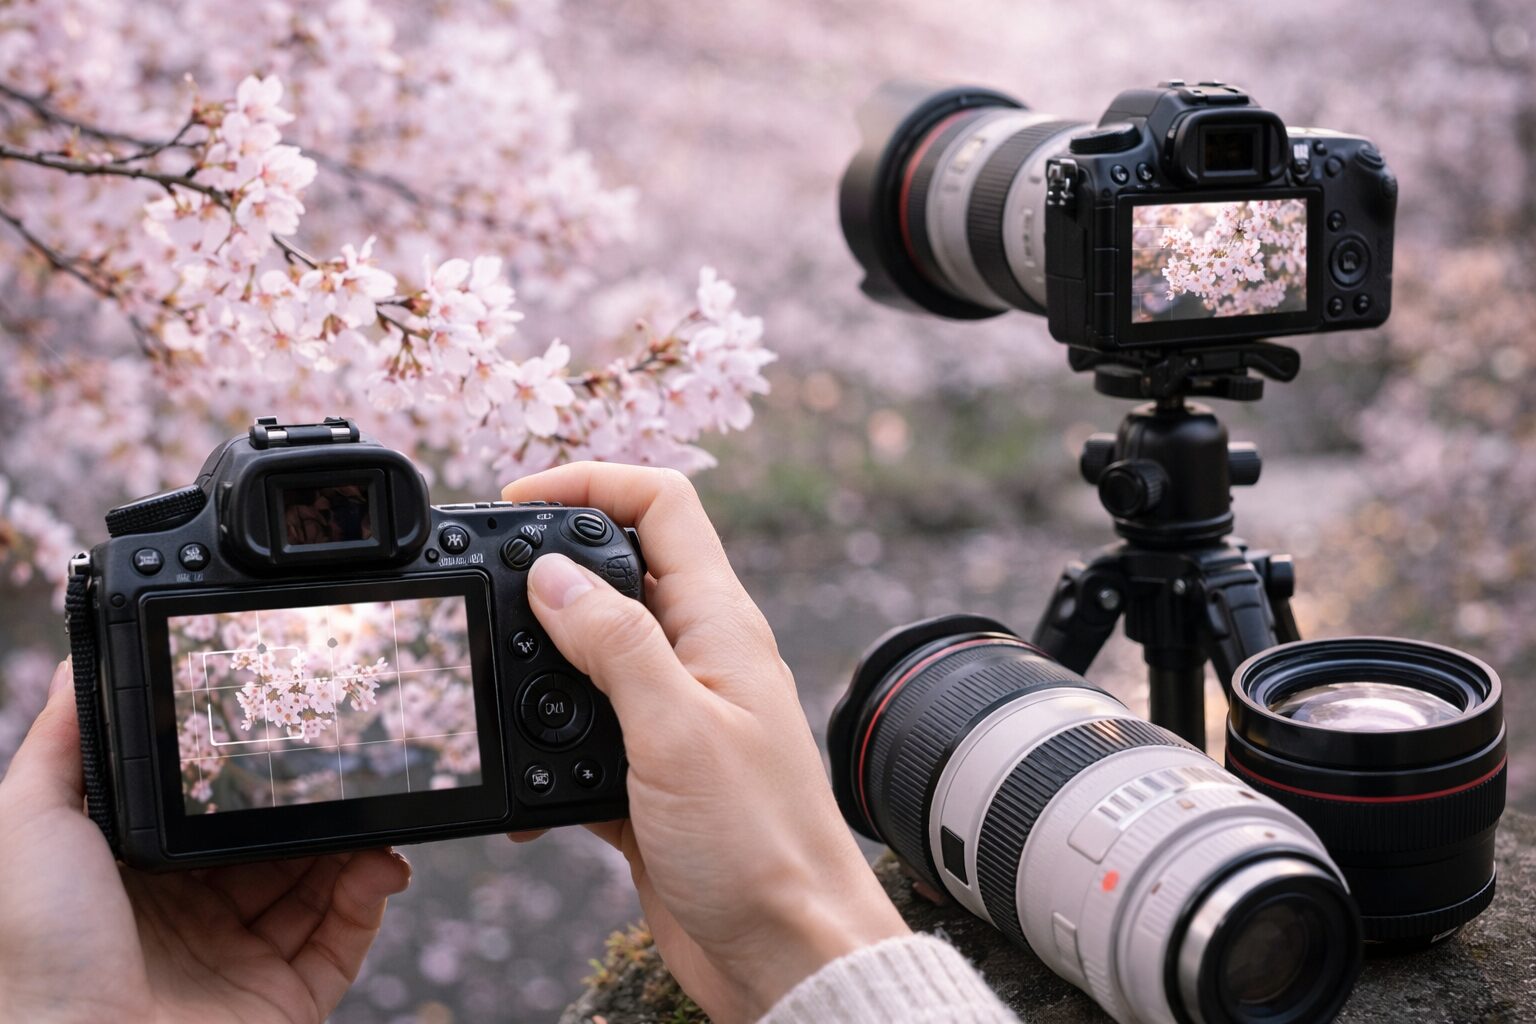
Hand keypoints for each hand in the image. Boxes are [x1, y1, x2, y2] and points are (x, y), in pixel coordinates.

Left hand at [0, 661, 410, 1022]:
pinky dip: (372, 897)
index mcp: (138, 881)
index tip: (287, 732)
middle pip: (275, 847)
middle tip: (349, 766)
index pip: (211, 815)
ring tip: (379, 809)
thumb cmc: (41, 955)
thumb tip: (82, 668)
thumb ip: (60, 747)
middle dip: (317, 806)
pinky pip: (345, 942)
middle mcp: (192, 923)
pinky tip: (381, 864)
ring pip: (321, 888)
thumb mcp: (29, 828)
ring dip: (357, 844)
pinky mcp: (286, 1002)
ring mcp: (241, 965)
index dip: (253, 776)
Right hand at [504, 465, 909, 1023]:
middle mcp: (696, 659)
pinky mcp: (645, 778)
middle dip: (546, 571)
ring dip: (536, 669)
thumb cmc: (758, 846)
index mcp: (718, 625)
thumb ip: (615, 646)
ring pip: (588, 657)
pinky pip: (578, 741)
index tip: (519, 501)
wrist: (783, 954)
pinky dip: (542, 756)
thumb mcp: (676, 731)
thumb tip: (551, 576)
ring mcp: (671, 718)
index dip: (592, 484)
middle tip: (483, 588)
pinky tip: (525, 793)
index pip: (662, 507)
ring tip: (492, 689)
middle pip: (616, 572)